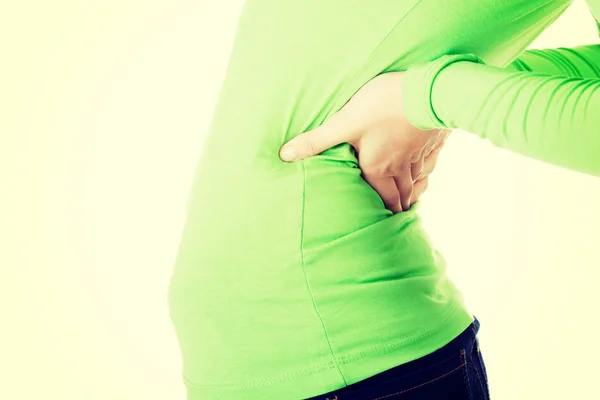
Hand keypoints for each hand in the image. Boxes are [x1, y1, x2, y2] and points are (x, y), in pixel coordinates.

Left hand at [279, 71, 449, 212]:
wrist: (430, 90)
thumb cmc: (384, 107)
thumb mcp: (344, 123)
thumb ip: (316, 141)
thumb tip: (285, 155)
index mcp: (379, 168)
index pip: (383, 199)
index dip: (383, 213)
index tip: (383, 223)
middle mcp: (401, 167)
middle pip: (403, 195)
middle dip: (399, 206)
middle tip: (396, 215)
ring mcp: (420, 154)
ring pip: (418, 181)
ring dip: (413, 191)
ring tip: (410, 198)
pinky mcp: (434, 140)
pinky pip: (431, 162)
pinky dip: (427, 171)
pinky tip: (425, 168)